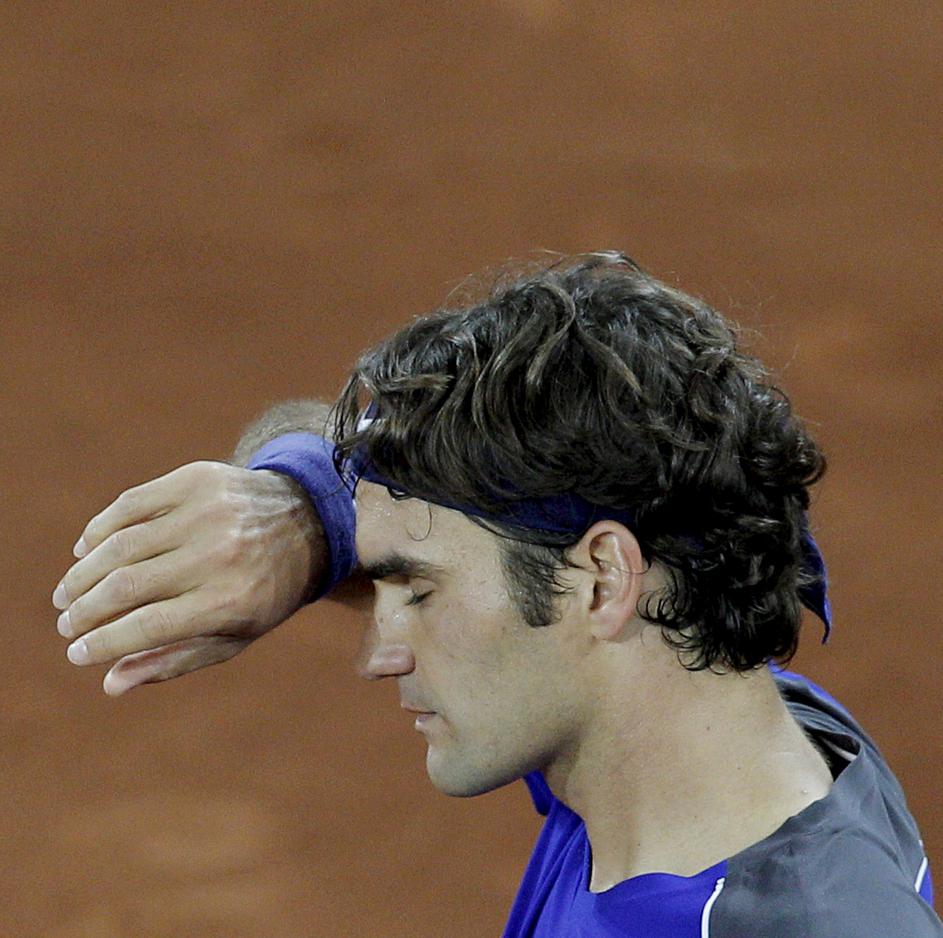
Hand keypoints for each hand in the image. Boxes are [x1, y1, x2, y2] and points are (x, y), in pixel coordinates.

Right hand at [52, 461, 326, 695]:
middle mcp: (219, 554)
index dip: (102, 643)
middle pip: (126, 586)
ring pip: (120, 544)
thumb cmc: (265, 589)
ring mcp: (207, 512)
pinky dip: (100, 529)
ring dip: (83, 573)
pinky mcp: (197, 480)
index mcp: (231, 600)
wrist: (307, 521)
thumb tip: (110, 684)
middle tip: (66, 623)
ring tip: (67, 594)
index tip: (75, 653)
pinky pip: (131, 504)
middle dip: (84, 610)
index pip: (147, 627)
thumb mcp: (236, 635)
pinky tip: (86, 551)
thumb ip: (175, 660)